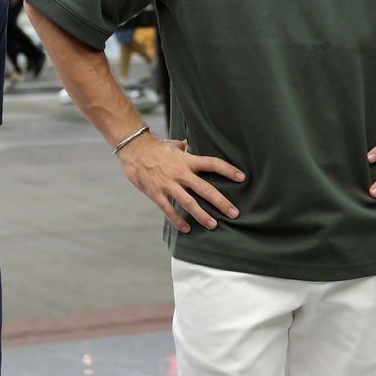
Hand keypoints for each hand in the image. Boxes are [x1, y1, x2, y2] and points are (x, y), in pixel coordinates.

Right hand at [117, 133, 244, 233]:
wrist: (133, 149)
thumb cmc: (156, 147)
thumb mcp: (176, 145)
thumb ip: (188, 149)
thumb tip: (197, 146)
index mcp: (187, 160)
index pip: (212, 164)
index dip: (228, 170)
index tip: (242, 178)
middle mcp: (181, 173)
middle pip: (205, 189)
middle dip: (221, 202)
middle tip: (234, 213)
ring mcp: (168, 185)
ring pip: (189, 203)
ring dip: (202, 215)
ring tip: (214, 225)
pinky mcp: (156, 193)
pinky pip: (169, 210)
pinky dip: (178, 221)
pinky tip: (187, 229)